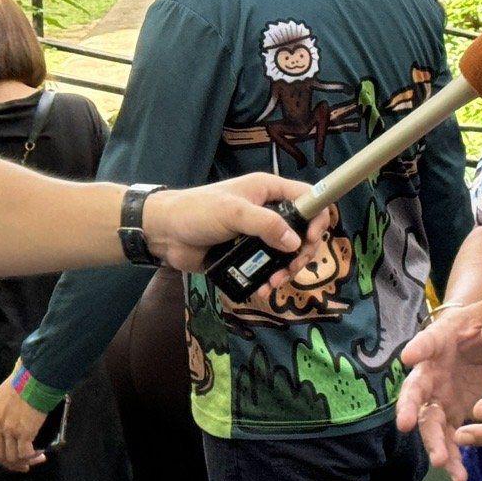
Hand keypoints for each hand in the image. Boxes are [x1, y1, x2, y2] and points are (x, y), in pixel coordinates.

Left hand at [0, 379, 49, 473]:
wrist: (33, 379)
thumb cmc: (21, 382)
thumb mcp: (2, 396)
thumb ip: (1, 410)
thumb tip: (8, 416)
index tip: (2, 456)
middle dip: (10, 463)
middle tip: (22, 464)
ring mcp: (10, 431)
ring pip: (11, 458)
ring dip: (23, 462)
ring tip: (35, 459)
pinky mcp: (25, 433)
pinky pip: (25, 454)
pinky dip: (32, 457)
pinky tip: (40, 454)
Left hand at [141, 175, 330, 287]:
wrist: (164, 233)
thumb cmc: (196, 212)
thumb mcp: (233, 212)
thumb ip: (265, 225)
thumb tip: (295, 243)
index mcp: (268, 191)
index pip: (308, 197)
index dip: (317, 217)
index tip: (310, 238)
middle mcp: (267, 212)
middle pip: (302, 232)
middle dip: (301, 253)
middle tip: (291, 268)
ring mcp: (257, 236)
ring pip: (286, 255)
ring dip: (285, 271)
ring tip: (274, 283)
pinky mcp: (245, 256)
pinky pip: (266, 269)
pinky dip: (268, 280)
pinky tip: (262, 289)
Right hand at [397, 292, 481, 480]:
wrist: (472, 334)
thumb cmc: (481, 320)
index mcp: (440, 340)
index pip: (426, 341)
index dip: (418, 349)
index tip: (409, 358)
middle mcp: (431, 369)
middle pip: (415, 390)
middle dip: (411, 408)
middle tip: (408, 425)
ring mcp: (437, 394)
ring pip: (429, 421)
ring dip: (434, 442)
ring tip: (443, 464)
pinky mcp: (449, 411)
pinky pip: (446, 436)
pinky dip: (451, 457)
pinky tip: (459, 478)